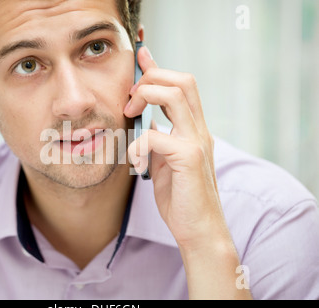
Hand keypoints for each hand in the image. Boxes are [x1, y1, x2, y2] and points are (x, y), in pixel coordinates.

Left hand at [125, 46, 251, 298]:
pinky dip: (138, 144)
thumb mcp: (165, 162)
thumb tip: (147, 123)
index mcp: (193, 129)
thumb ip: (160, 140)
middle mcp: (199, 130)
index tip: (141, 55)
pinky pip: (157, 136)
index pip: (181, 86)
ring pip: (175, 95)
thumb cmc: (180, 197)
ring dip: (146, 98)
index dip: (159, 67)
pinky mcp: (189, 159)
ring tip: (131, 116)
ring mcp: (197, 142)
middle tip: (130, 101)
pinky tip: (135, 161)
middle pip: (182, 80)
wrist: (198, 230)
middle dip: (151, 80)